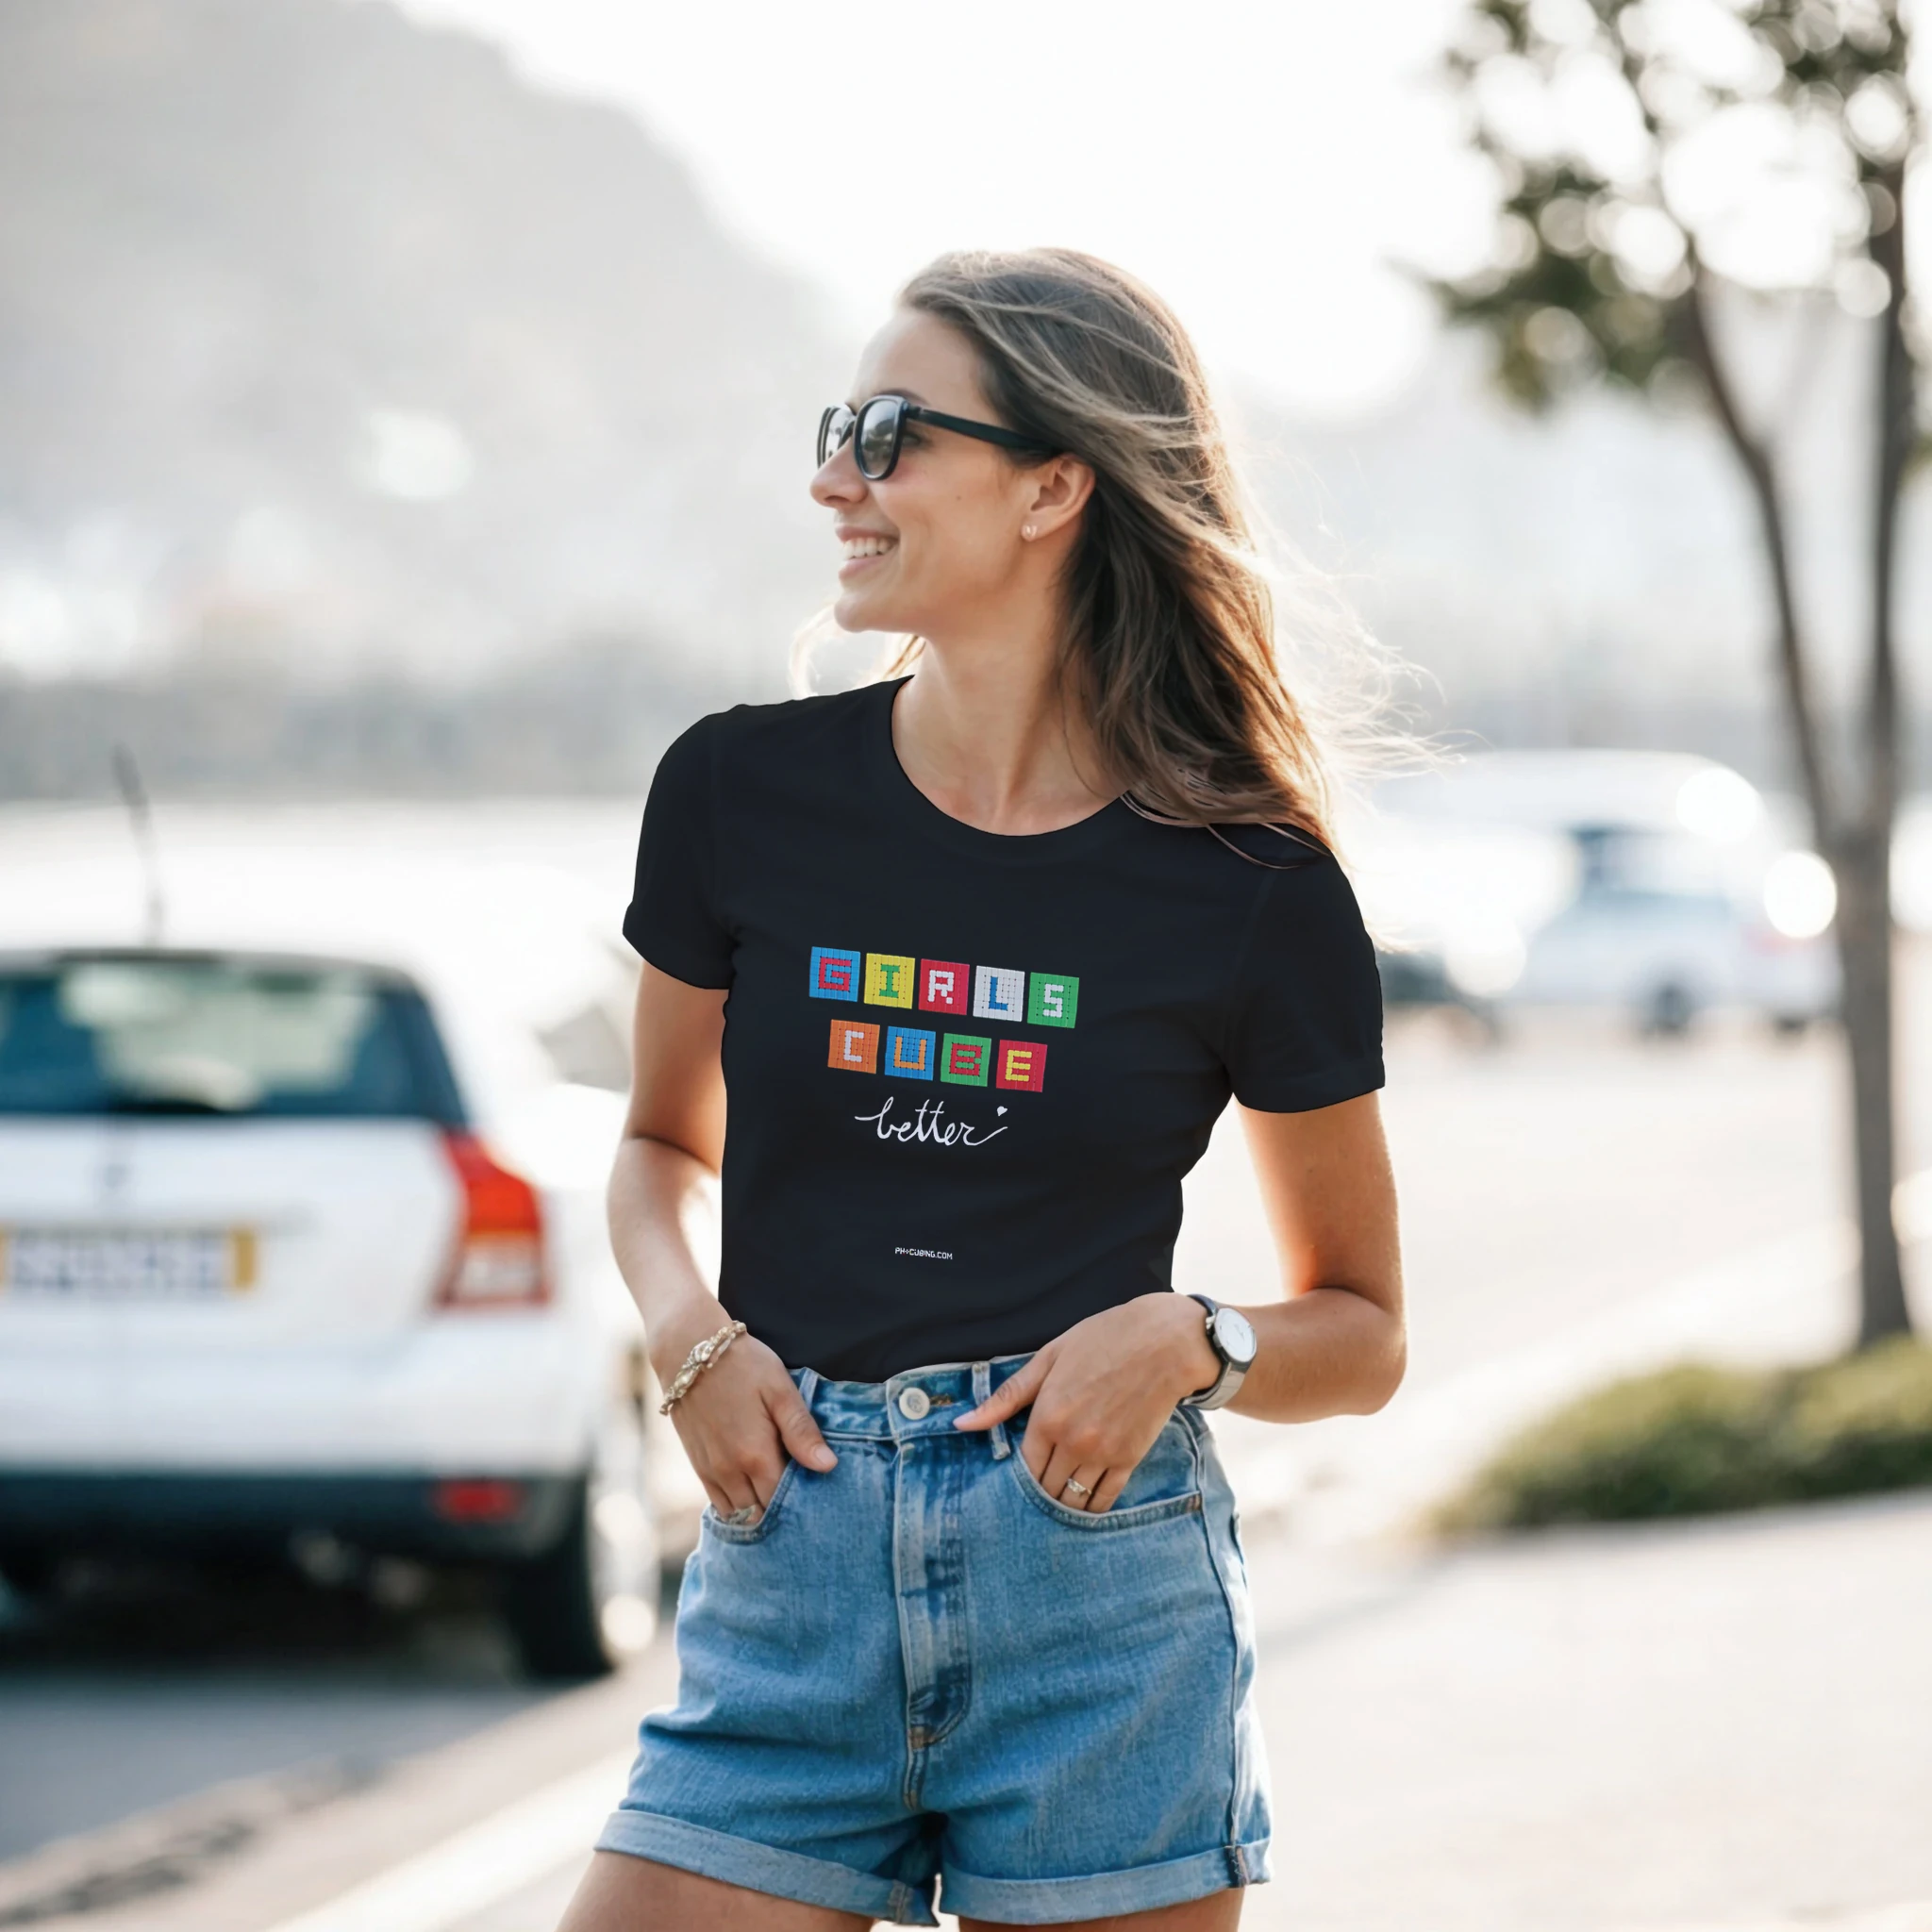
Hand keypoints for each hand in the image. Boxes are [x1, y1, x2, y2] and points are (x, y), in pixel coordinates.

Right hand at [658, 1325, 835, 1523]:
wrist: (687, 1350)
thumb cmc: (742, 1364)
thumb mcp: (779, 1389)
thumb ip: (801, 1430)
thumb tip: (828, 1466)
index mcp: (756, 1456)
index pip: (784, 1501)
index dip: (803, 1503)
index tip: (819, 1494)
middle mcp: (730, 1472)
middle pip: (761, 1514)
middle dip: (781, 1511)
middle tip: (803, 1497)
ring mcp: (710, 1471)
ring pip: (739, 1514)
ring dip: (758, 1511)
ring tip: (778, 1494)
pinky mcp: (698, 1466)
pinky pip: (719, 1503)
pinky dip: (738, 1505)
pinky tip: (753, 1490)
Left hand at [951, 1294, 1219, 1511]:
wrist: (1164, 1342)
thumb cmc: (1104, 1340)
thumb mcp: (1050, 1357)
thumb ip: (1007, 1396)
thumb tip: (962, 1423)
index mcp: (1047, 1416)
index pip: (1022, 1466)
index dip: (1018, 1473)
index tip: (1018, 1473)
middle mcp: (1073, 1442)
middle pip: (1044, 1488)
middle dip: (1037, 1492)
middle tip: (1035, 1490)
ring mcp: (1102, 1454)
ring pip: (1072, 1500)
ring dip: (1061, 1503)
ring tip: (1057, 1499)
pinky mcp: (1129, 1459)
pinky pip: (1104, 1499)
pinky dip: (1090, 1507)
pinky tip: (1084, 1504)